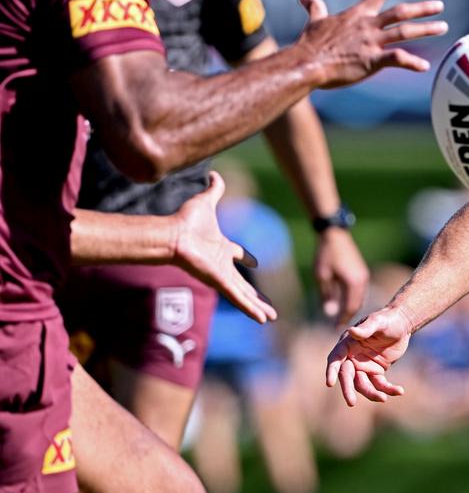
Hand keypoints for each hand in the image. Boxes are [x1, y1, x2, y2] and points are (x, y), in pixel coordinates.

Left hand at [171, 172, 277, 323]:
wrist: (173, 235)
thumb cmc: (186, 220)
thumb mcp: (206, 201)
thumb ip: (214, 189)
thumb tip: (214, 173)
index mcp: (221, 247)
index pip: (238, 255)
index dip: (246, 258)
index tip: (254, 262)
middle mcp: (222, 264)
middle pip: (244, 283)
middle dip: (257, 295)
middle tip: (268, 305)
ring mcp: (221, 275)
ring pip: (244, 295)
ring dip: (258, 306)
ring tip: (271, 317)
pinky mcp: (220, 282)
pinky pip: (238, 298)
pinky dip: (250, 308)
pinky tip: (262, 318)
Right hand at [295, 0, 446, 88]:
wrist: (306, 63)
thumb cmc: (310, 45)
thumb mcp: (314, 22)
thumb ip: (315, 7)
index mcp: (357, 14)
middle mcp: (368, 25)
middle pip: (401, 12)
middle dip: (422, 8)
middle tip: (440, 6)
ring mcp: (372, 42)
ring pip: (405, 31)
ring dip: (426, 29)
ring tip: (444, 27)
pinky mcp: (372, 61)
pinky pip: (397, 59)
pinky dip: (412, 63)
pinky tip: (425, 67)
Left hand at [314, 227, 369, 326]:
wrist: (335, 234)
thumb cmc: (326, 255)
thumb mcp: (322, 277)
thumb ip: (326, 295)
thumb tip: (329, 313)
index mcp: (353, 283)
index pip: (350, 307)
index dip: (343, 319)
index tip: (336, 329)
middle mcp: (362, 281)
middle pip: (357, 304)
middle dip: (348, 315)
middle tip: (339, 326)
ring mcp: (363, 276)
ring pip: (360, 298)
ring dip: (351, 308)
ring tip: (341, 317)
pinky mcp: (362, 272)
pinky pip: (360, 291)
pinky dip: (353, 299)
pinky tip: (345, 303)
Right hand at [326, 307, 411, 406]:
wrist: (402, 323)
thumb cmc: (387, 319)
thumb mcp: (378, 322)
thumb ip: (366, 328)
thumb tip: (351, 331)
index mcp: (348, 344)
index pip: (336, 359)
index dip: (332, 371)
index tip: (330, 383)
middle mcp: (352, 357)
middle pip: (347, 376)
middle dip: (348, 390)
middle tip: (351, 402)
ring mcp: (364, 366)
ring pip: (363, 384)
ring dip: (372, 393)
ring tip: (383, 398)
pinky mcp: (376, 371)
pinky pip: (379, 384)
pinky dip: (388, 389)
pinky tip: (399, 391)